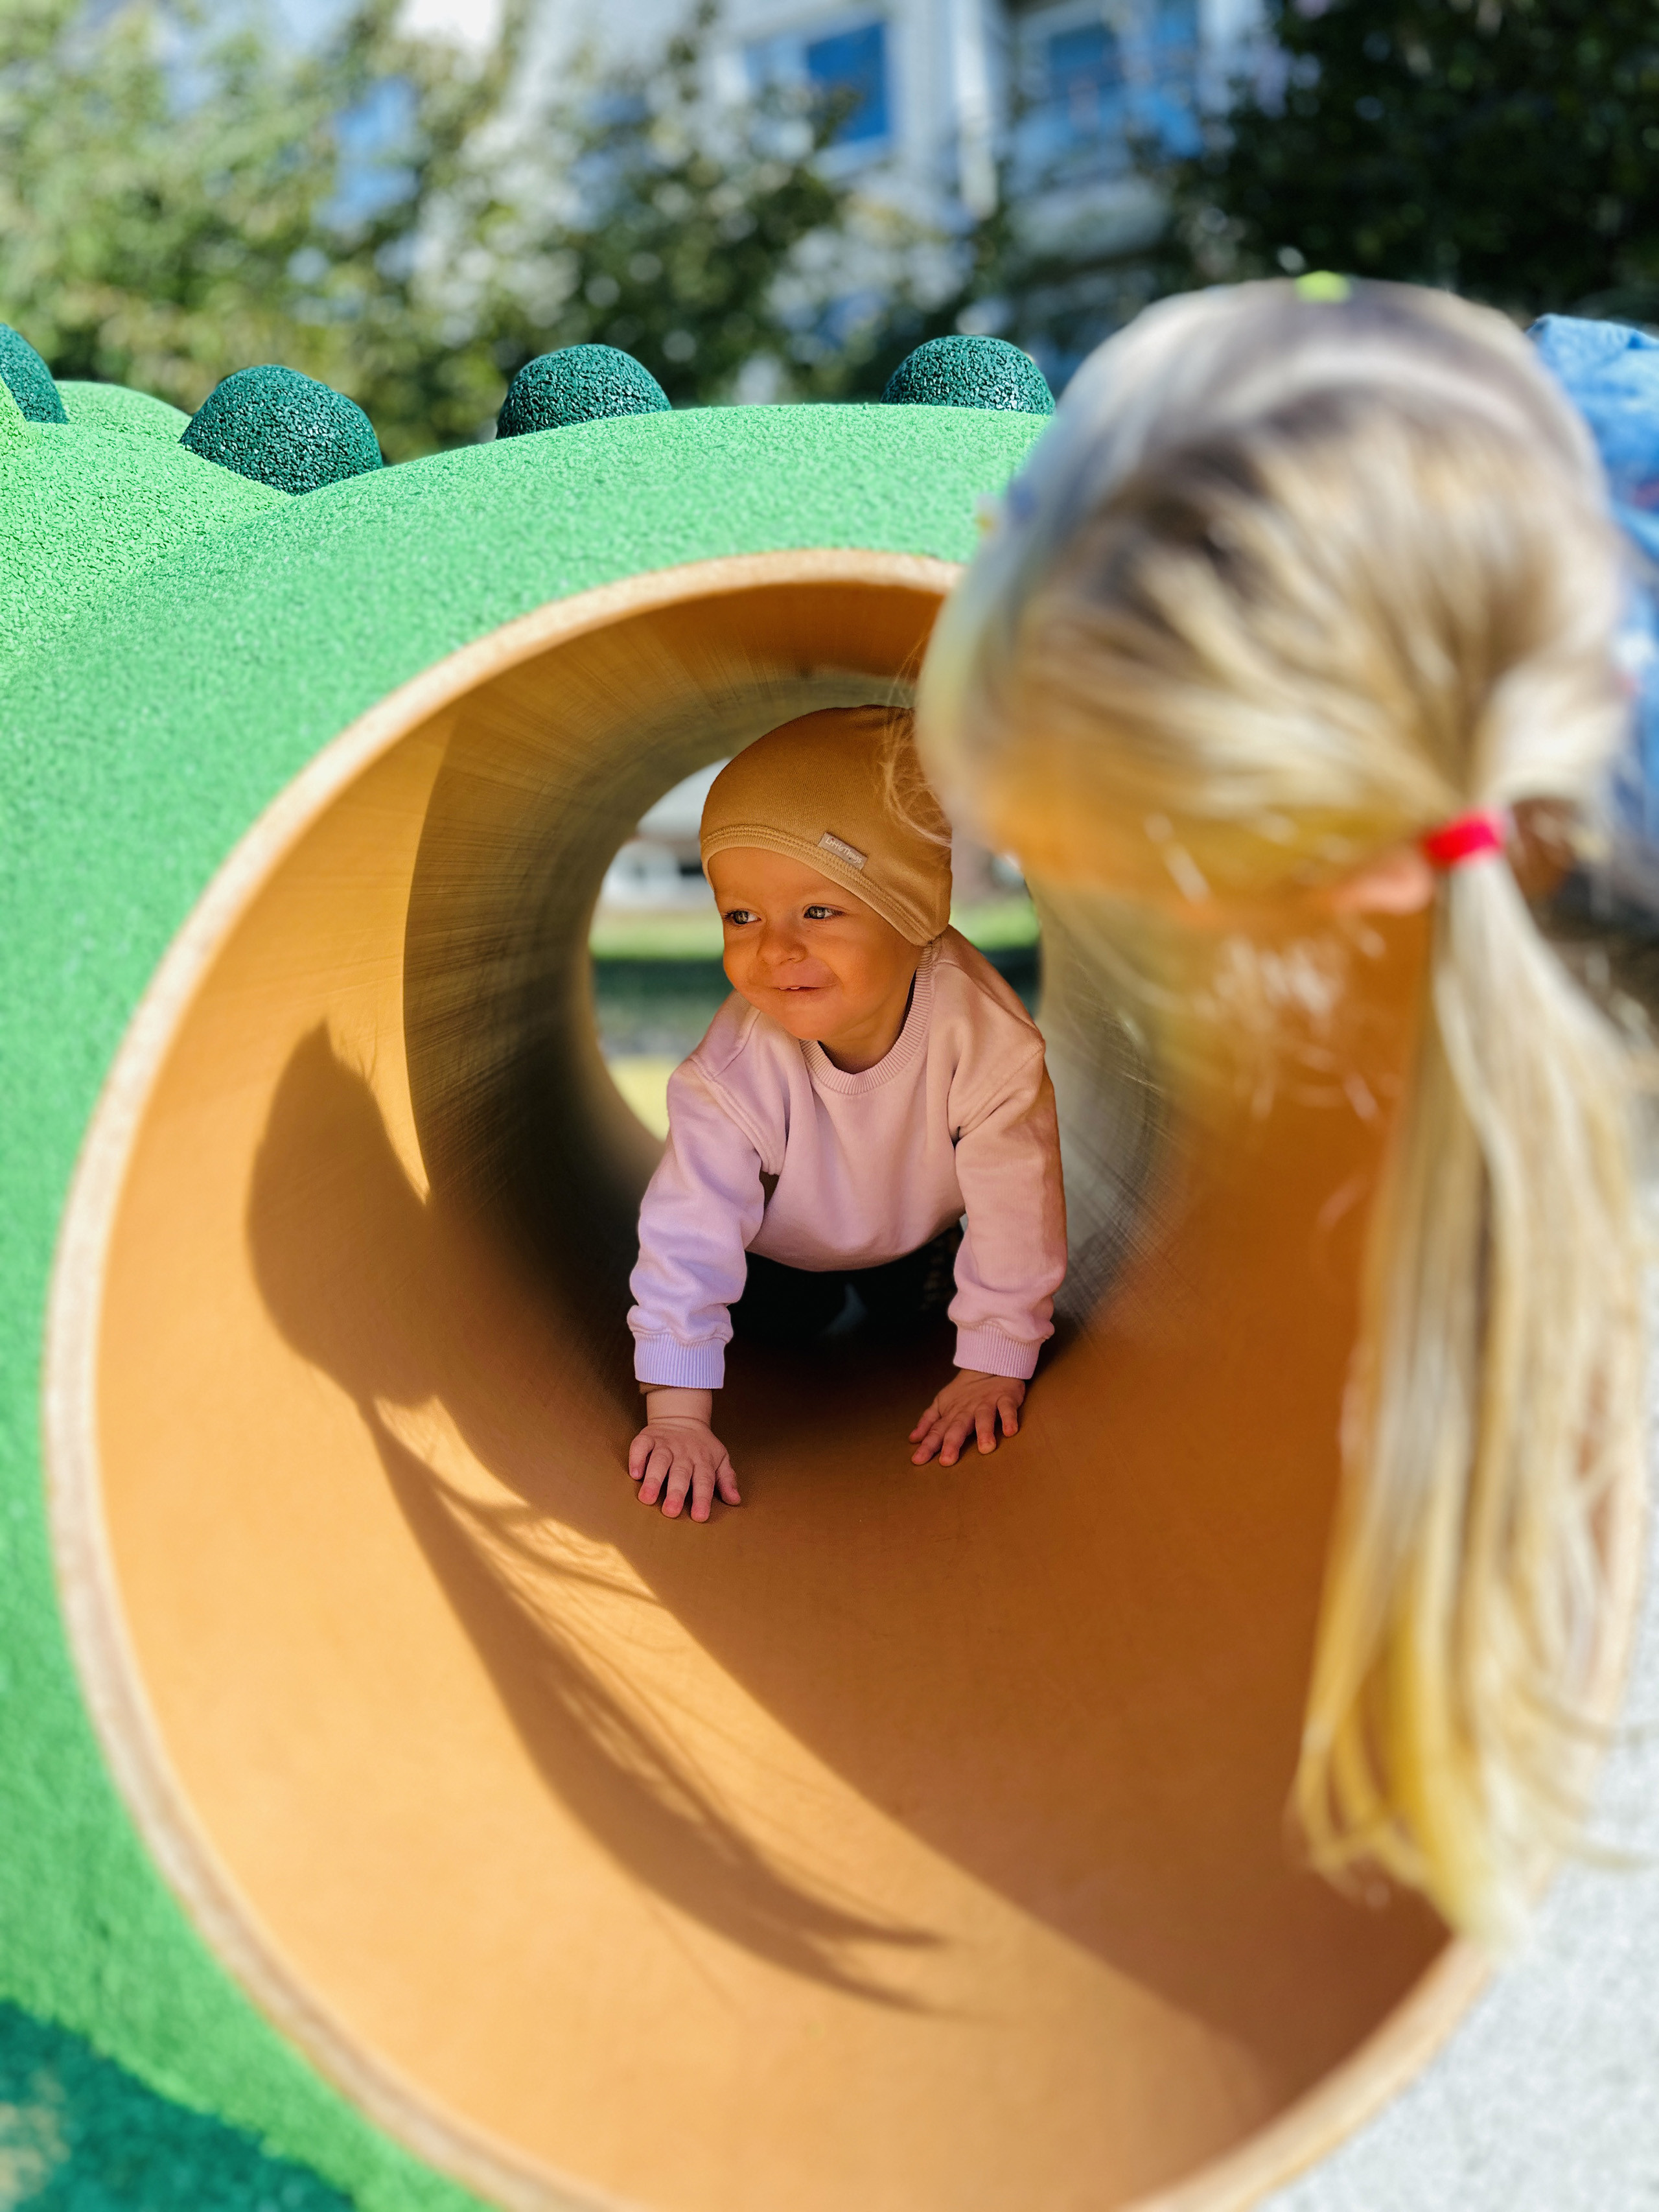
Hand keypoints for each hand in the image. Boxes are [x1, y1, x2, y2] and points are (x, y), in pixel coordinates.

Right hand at [628, 1387, 739, 1521]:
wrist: (683, 1418)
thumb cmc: (702, 1447)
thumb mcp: (720, 1459)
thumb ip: (727, 1479)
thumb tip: (735, 1500)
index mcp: (703, 1460)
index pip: (704, 1481)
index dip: (702, 1498)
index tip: (700, 1516)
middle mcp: (684, 1453)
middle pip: (680, 1473)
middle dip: (676, 1492)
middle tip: (671, 1511)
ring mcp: (665, 1444)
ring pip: (659, 1461)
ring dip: (653, 1479)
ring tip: (647, 1498)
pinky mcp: (648, 1437)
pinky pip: (641, 1446)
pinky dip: (637, 1458)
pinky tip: (635, 1474)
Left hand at [909, 1370, 1025, 1467]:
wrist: (988, 1365)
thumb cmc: (964, 1392)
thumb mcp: (942, 1404)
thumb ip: (929, 1422)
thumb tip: (913, 1439)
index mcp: (951, 1414)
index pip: (937, 1431)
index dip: (928, 1445)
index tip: (918, 1460)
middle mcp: (967, 1410)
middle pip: (958, 1427)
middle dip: (951, 1443)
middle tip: (947, 1461)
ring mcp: (986, 1403)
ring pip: (984, 1417)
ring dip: (984, 1431)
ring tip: (985, 1448)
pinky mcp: (1005, 1398)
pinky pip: (1007, 1408)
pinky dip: (1009, 1418)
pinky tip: (1010, 1431)